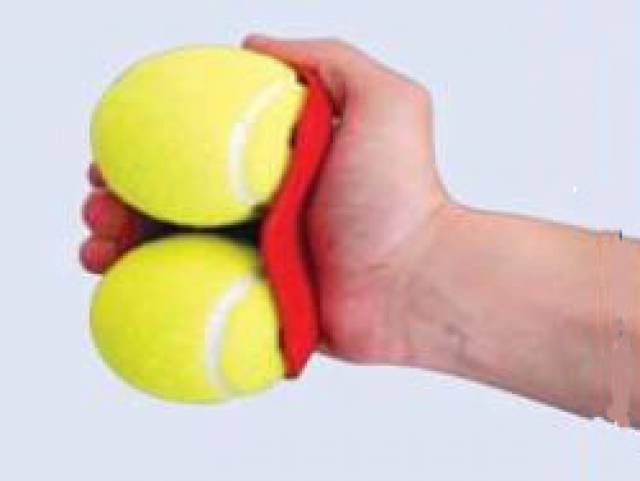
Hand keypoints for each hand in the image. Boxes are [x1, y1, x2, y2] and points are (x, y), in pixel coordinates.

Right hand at [80, 36, 451, 367]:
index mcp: (274, 161)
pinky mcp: (253, 302)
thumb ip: (326, 59)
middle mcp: (260, 207)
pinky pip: (188, 297)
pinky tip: (115, 283)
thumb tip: (254, 43)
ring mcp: (254, 258)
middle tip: (99, 205)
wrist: (416, 281)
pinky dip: (145, 291)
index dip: (148, 148)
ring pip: (170, 249)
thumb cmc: (402, 192)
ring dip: (120, 244)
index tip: (116, 154)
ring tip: (96, 246)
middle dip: (121, 198)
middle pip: (173, 199)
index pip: (195, 149)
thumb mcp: (382, 100)